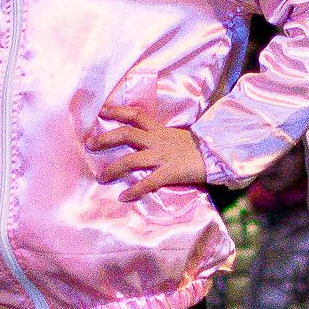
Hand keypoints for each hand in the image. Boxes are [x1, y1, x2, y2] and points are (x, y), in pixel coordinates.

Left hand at [86, 102, 208, 198]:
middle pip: (127, 134)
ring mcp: (162, 157)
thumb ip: (161, 138)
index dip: (118, 111)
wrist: (219, 155)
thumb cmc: (199, 148)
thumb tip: (148, 142)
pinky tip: (124, 197)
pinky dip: (135, 190)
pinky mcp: (170, 172)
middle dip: (106, 138)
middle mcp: (158, 141)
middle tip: (90, 143)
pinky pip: (148, 182)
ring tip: (101, 177)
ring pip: (132, 159)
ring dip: (114, 169)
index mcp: (160, 131)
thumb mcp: (178, 137)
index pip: (136, 115)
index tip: (102, 112)